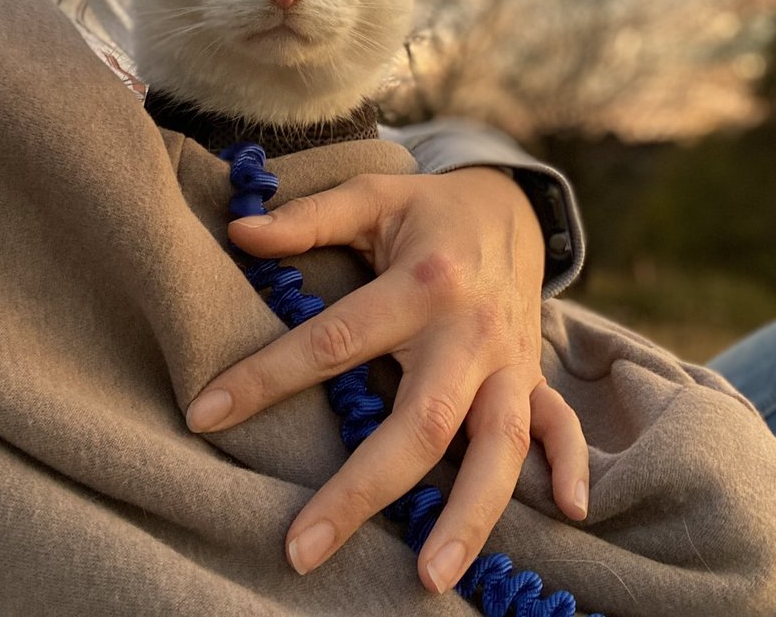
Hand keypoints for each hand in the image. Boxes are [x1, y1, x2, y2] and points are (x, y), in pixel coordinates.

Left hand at [186, 168, 588, 593]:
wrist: (511, 207)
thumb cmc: (427, 211)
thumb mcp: (373, 197)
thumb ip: (309, 217)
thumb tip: (239, 233)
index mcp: (424, 281)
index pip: (335, 339)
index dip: (266, 378)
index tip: (206, 416)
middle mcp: (469, 330)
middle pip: (422, 421)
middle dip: (362, 490)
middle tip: (301, 550)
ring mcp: (509, 359)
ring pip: (498, 445)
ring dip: (469, 513)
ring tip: (428, 577)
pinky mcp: (533, 375)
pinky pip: (560, 425)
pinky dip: (569, 465)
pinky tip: (564, 513)